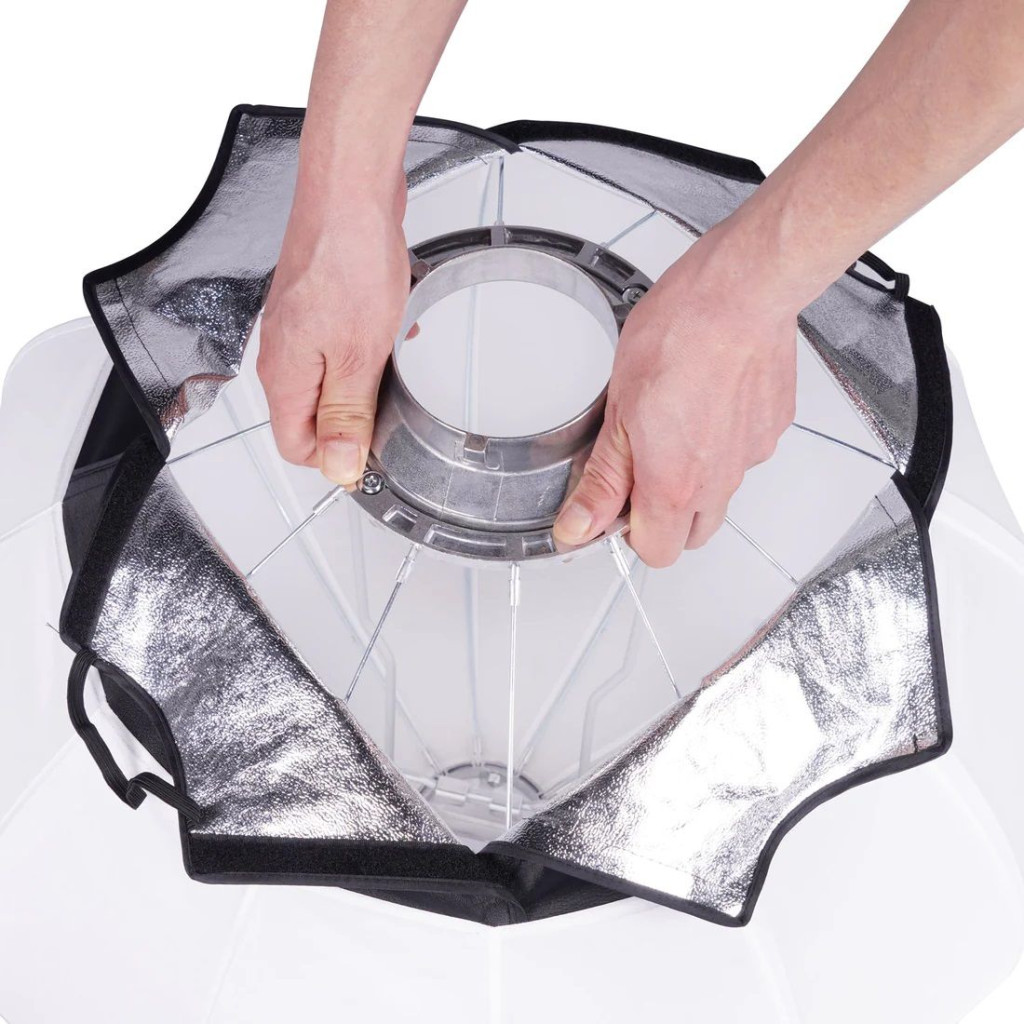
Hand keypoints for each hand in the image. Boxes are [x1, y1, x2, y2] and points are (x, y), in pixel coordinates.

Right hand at [257, 176, 409, 485]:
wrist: (349, 192)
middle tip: (389, 394)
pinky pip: (341, 346)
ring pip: (332, 380)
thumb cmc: (348, 260)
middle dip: (356, 415)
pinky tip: (391, 328)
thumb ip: (346, 417)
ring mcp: (297, 330)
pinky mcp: (316, 306)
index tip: (372, 446)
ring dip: (367, 378)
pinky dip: (369, 346)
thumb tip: (339, 468)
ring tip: (390, 353)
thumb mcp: (358, 358)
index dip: (337, 456)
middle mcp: (282, 356)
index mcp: (284, 377)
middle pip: (314, 416)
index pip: (296, 448)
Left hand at [553, 223, 797, 567]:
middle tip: (640, 468)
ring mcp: (752, 454)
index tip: (614, 502)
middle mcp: (720, 480)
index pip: (656, 553)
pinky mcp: (773, 427)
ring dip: (694, 478)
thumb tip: (578, 527)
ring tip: (674, 421)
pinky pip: (743, 454)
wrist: (741, 291)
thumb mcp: (618, 411)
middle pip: (692, 535)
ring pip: (720, 493)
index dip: (629, 533)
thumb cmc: (679, 336)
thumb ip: (603, 480)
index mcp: (675, 485)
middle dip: (664, 517)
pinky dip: (722, 441)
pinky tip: (705, 399)